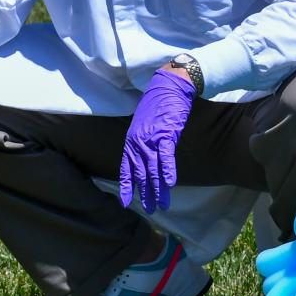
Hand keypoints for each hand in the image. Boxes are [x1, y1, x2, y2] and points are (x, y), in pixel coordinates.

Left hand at [119, 69, 194, 212]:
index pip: (126, 168)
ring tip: (162, 205)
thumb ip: (142, 141)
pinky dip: (168, 171)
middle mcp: (138, 142)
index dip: (127, 186)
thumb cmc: (158, 104)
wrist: (169, 86)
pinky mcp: (166, 133)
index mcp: (131, 140)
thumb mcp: (144, 124)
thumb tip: (146, 156)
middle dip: (146, 194)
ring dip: (158, 189)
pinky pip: (165, 156)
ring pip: (153, 169)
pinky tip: (169, 184)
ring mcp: (151, 138)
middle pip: (141, 173)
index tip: (126, 203)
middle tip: (150, 210)